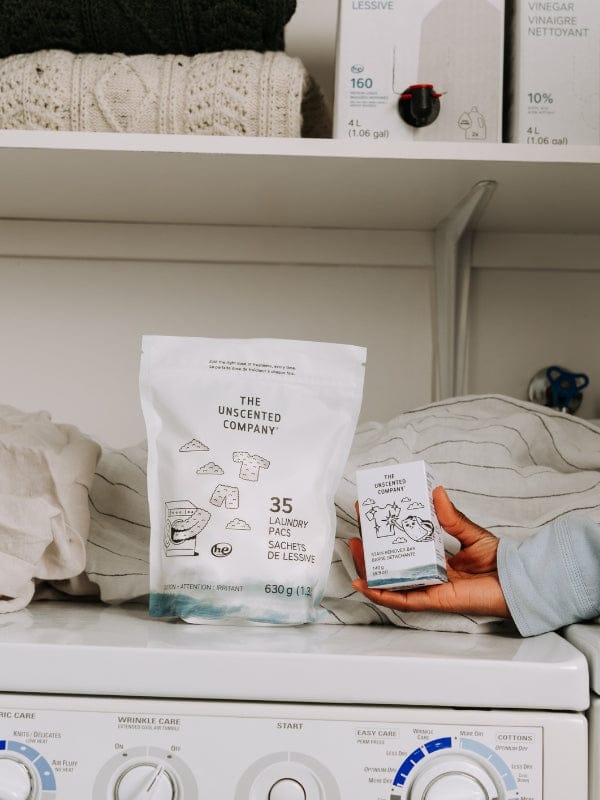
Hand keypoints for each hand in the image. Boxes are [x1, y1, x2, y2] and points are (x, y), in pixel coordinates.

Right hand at [350, 486, 509, 617]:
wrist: (516, 582)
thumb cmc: (499, 562)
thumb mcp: (471, 532)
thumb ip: (451, 517)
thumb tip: (436, 492)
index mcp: (437, 559)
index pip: (405, 547)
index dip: (387, 533)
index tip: (374, 514)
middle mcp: (429, 575)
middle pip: (392, 565)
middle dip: (371, 551)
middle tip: (357, 533)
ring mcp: (429, 589)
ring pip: (390, 583)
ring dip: (370, 569)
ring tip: (355, 552)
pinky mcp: (433, 601)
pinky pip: (402, 600)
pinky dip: (382, 594)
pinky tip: (366, 584)